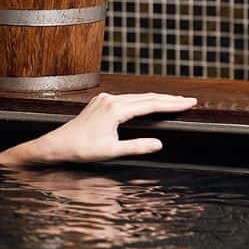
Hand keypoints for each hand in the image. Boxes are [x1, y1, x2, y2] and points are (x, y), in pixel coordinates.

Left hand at [0, 92, 197, 165]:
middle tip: (189, 100)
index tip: (189, 102)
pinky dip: (142, 100)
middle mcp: (110, 99)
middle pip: (146, 97)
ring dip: (156, 99)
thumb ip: (137, 147)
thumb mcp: (112, 152)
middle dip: (169, 99)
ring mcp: (104, 99)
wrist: (58, 144)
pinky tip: (149, 103)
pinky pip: (127, 98)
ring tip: (175, 101)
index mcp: (115, 109)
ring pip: (137, 96)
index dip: (172, 104)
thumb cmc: (82, 149)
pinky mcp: (100, 102)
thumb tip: (159, 144)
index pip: (151, 104)